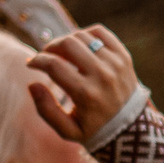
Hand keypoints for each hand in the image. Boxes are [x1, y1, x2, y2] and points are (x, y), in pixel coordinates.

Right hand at [30, 25, 139, 145]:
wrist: (132, 128)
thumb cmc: (95, 130)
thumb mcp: (68, 130)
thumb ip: (46, 110)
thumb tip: (32, 84)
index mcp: (87, 94)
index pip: (54, 65)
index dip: (37, 61)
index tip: (31, 64)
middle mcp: (102, 75)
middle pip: (67, 44)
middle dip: (50, 47)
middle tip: (45, 56)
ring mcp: (115, 63)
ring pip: (82, 36)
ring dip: (66, 41)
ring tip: (62, 54)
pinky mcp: (124, 56)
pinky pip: (100, 32)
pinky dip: (85, 34)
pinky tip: (80, 46)